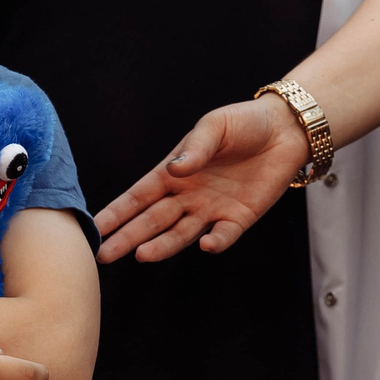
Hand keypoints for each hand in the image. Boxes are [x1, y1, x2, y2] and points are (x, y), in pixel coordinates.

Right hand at [94, 92, 306, 262]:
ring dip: (162, 246)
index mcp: (173, 173)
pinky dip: (216, 242)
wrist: (285, 130)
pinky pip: (224, 235)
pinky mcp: (239, 218)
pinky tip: (206, 246)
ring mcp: (212, 209)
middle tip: (104, 255)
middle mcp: (187, 196)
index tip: (95, 228)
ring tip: (142, 256)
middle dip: (127, 237)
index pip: (138, 197)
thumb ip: (195, 149)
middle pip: (152, 221)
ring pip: (180, 233)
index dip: (117, 212)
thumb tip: (174, 170)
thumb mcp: (214, 127)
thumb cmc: (242, 123)